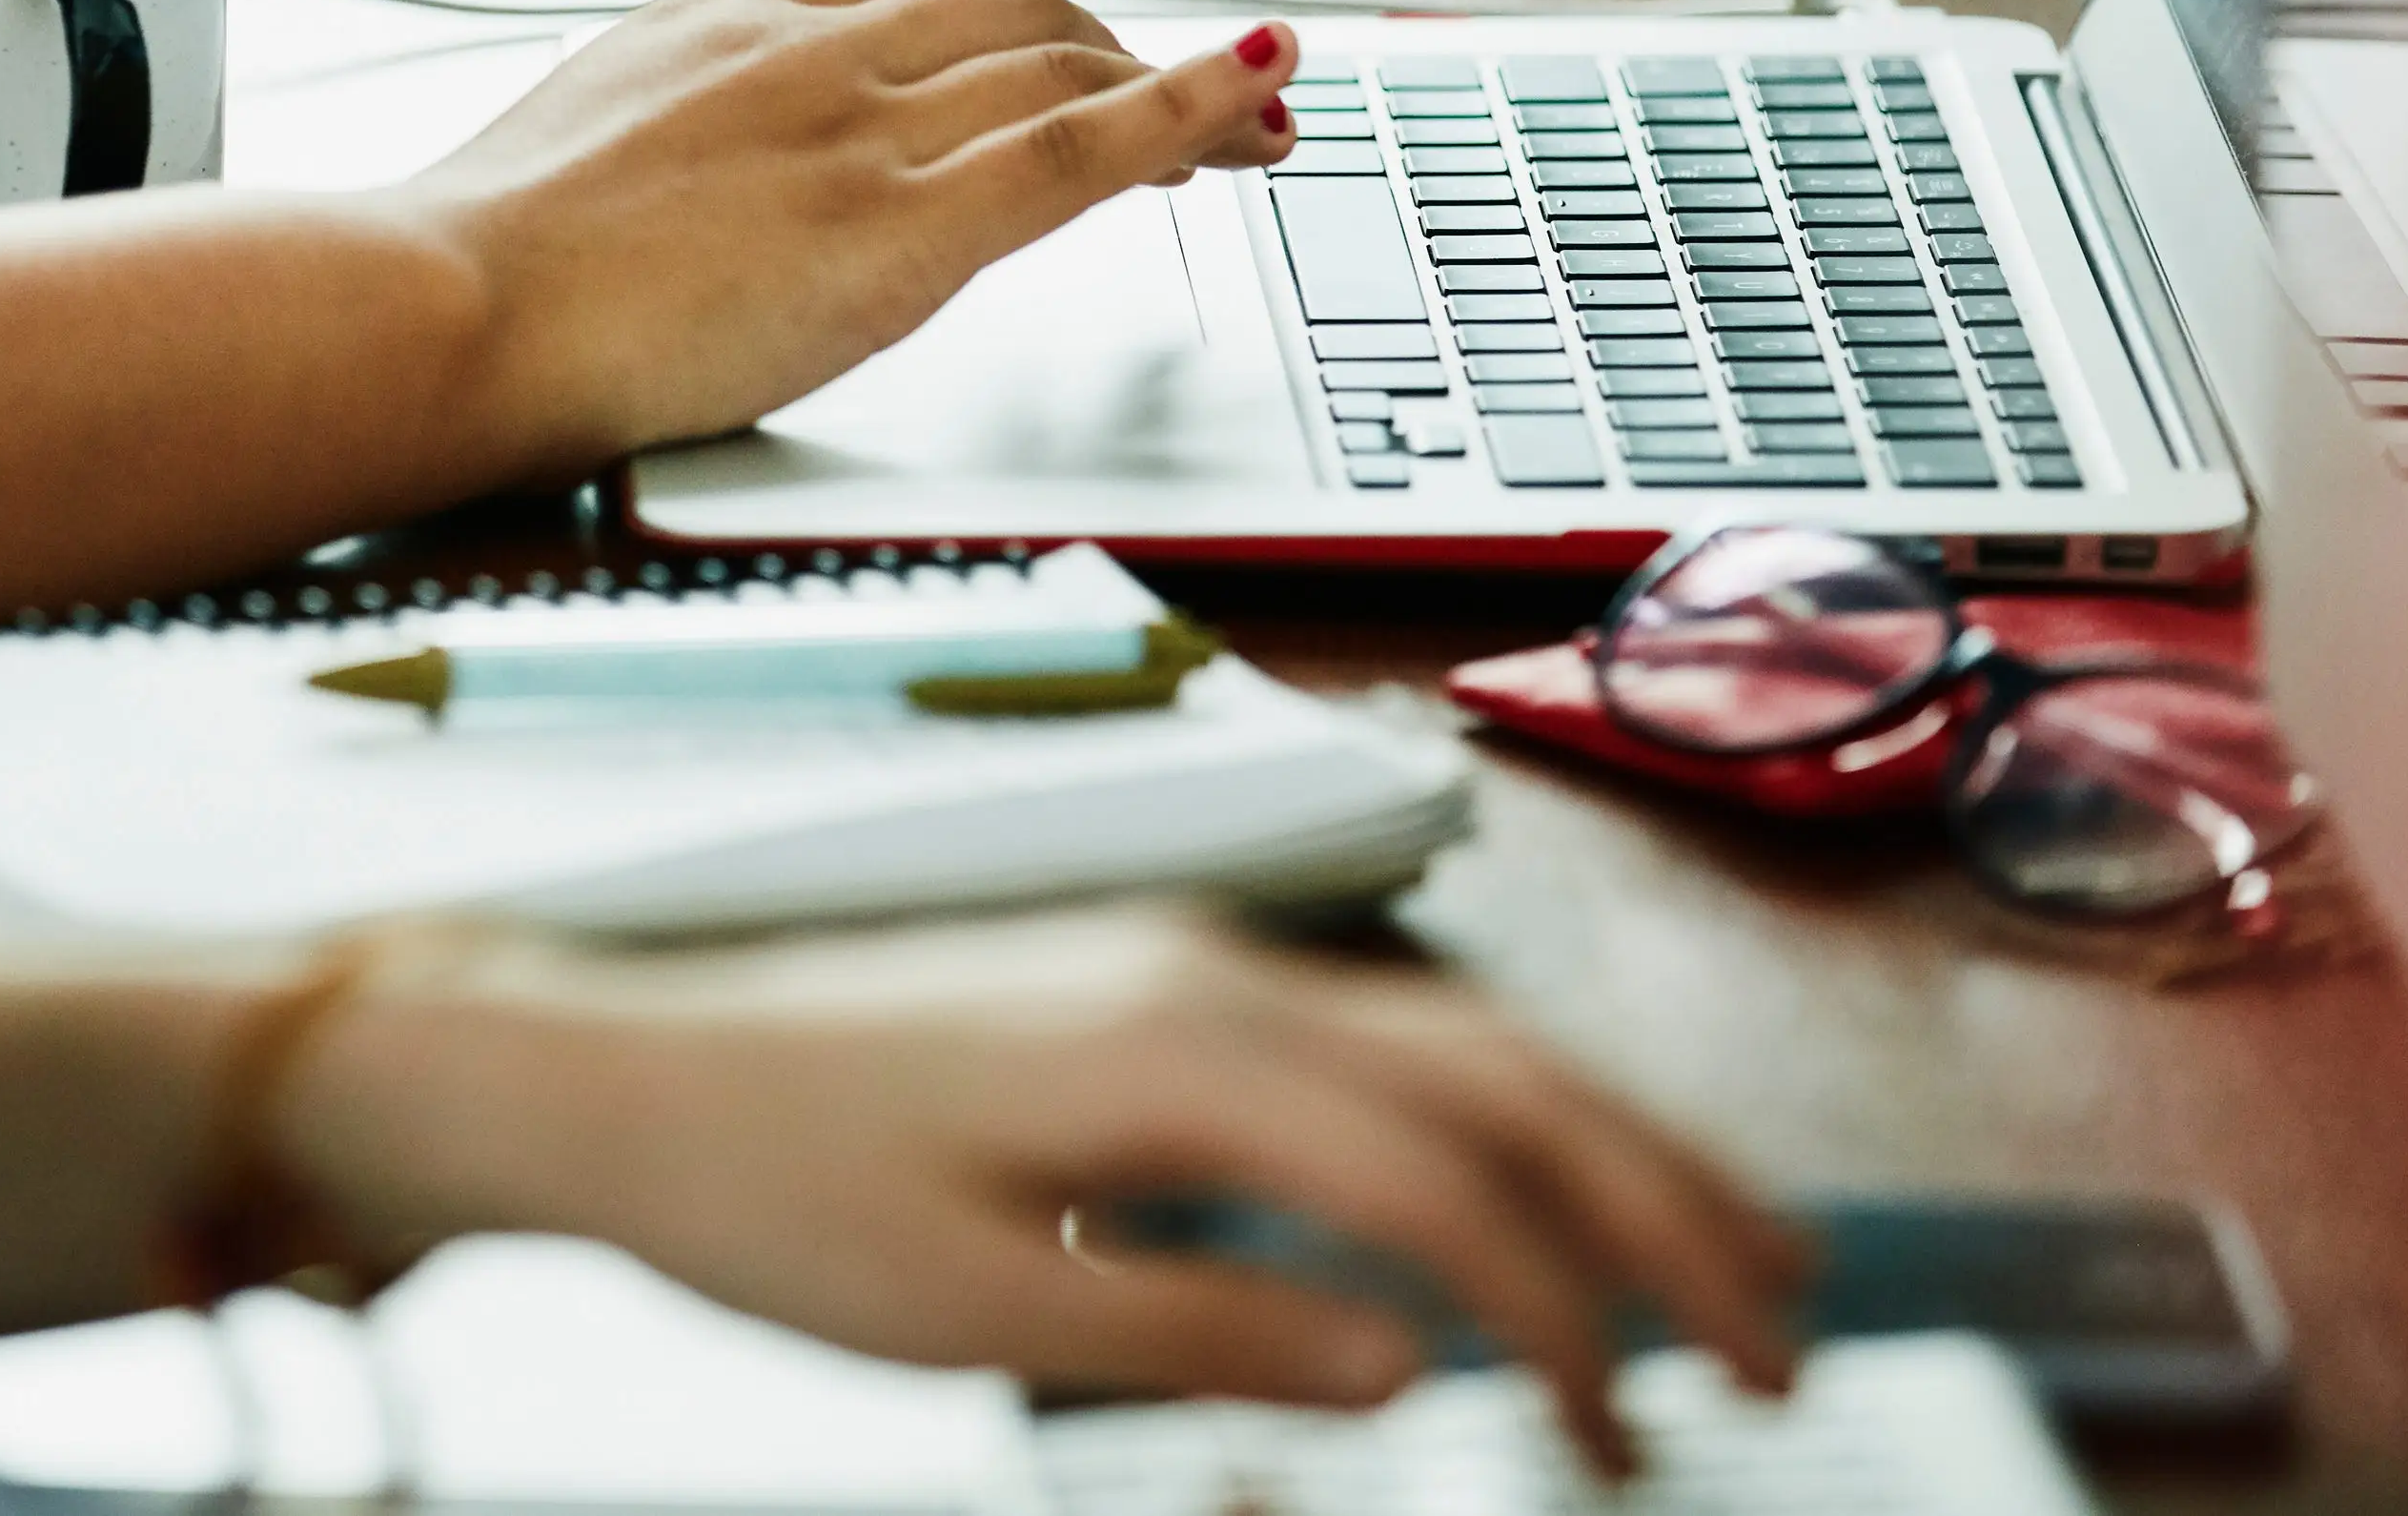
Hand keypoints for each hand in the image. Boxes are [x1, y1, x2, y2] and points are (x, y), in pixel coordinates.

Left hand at [296, 912, 1806, 1479]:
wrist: (624, 1073)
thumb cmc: (768, 1186)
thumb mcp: (970, 1304)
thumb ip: (1197, 1328)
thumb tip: (1401, 1366)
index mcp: (1172, 1048)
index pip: (1439, 1180)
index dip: (1561, 1313)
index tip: (1625, 1440)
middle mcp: (1205, 976)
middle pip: (1498, 1076)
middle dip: (1658, 1203)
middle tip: (1783, 1341)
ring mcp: (1185, 967)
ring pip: (1458, 1039)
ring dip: (1607, 1141)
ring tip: (1733, 1255)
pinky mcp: (1154, 992)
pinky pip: (1379, 1036)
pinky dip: (1500, 1110)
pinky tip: (1539, 1188)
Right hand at [404, 0, 1300, 461]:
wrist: (453, 305)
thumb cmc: (475, 259)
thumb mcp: (572, 143)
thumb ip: (660, 136)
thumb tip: (680, 177)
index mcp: (723, 20)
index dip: (997, 3)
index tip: (1042, 36)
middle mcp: (809, 50)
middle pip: (1002, 4)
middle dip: (1104, 40)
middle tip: (1177, 93)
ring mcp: (862, 130)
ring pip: (1058, 62)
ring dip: (1174, 81)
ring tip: (1255, 119)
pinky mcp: (902, 227)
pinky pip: (1080, 147)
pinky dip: (1187, 108)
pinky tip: (1256, 97)